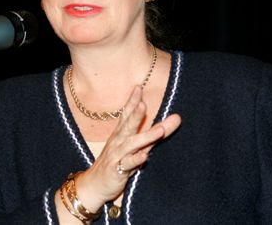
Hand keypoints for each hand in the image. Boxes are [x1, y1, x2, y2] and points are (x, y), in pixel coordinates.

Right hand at [73, 85, 181, 211]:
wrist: (94, 184)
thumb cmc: (118, 161)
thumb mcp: (138, 145)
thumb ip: (156, 131)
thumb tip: (177, 117)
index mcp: (121, 133)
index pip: (126, 114)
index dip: (132, 101)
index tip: (138, 87)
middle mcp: (119, 141)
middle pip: (128, 125)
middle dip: (135, 114)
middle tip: (143, 103)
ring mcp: (118, 155)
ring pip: (131, 144)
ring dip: (145, 137)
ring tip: (159, 131)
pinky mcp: (117, 170)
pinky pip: (128, 165)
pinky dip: (136, 160)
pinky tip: (145, 157)